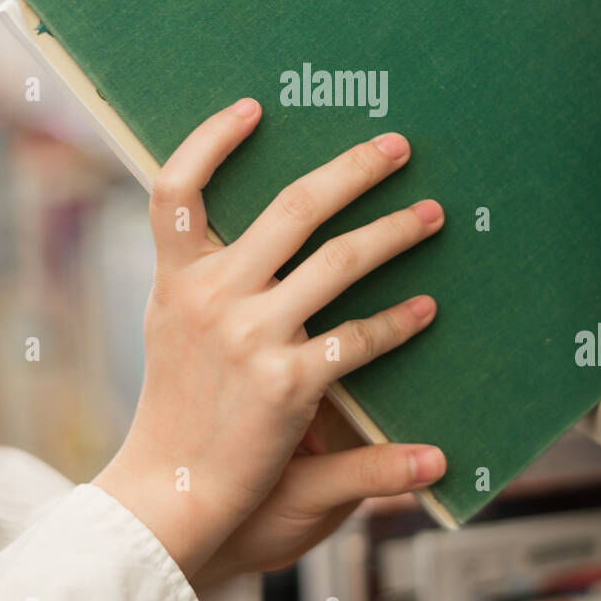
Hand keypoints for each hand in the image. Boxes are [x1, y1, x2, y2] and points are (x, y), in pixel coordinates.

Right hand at [94, 98, 444, 579]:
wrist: (168, 493)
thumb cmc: (177, 409)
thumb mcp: (174, 330)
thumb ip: (205, 278)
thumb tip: (240, 234)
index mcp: (179, 279)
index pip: (175, 189)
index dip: (211, 140)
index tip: (253, 107)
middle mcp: (212, 296)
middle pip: (290, 207)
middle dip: (352, 170)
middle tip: (397, 146)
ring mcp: (251, 336)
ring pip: (340, 260)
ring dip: (395, 231)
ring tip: (432, 215)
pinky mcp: (289, 383)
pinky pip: (360, 337)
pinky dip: (399, 321)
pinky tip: (426, 309)